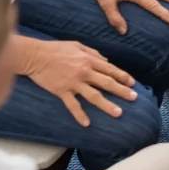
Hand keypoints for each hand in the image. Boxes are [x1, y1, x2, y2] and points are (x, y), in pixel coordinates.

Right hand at [18, 37, 136, 126]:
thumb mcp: (77, 45)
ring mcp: (73, 83)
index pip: (110, 69)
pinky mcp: (61, 91)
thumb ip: (93, 53)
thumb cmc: (55, 49)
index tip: (132, 84)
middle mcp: (84, 72)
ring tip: (119, 113)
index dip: (123, 76)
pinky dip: (79, 115)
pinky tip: (87, 124)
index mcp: (88, 60)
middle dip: (122, 91)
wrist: (34, 55)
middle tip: (134, 98)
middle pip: (107, 83)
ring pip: (94, 96)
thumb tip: (106, 61)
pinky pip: (72, 105)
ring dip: (107, 105)